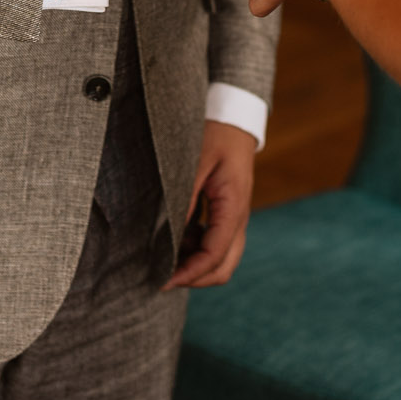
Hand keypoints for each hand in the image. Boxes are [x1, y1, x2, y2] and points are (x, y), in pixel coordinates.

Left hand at [166, 120, 256, 288]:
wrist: (233, 119)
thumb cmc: (215, 136)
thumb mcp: (194, 165)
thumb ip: (184, 200)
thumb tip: (169, 237)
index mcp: (233, 208)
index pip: (214, 256)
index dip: (188, 274)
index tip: (162, 280)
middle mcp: (238, 219)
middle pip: (223, 267)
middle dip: (194, 279)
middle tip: (162, 277)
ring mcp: (235, 218)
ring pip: (222, 259)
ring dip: (195, 266)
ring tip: (165, 257)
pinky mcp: (227, 214)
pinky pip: (216, 244)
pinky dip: (196, 250)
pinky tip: (175, 239)